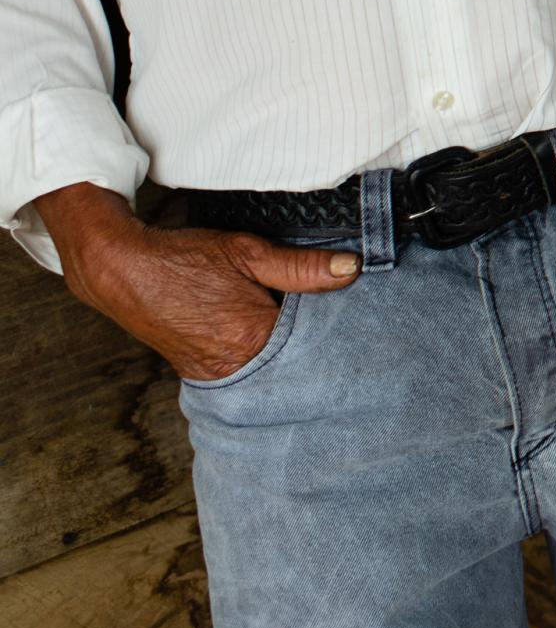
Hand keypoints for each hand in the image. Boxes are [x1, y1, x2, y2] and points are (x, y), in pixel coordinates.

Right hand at [40, 183, 357, 381]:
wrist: (122, 273)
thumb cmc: (184, 260)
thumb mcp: (247, 253)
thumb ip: (302, 266)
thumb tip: (352, 269)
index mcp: (252, 339)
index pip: (316, 344)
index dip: (341, 329)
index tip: (362, 319)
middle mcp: (235, 367)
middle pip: (297, 362)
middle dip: (320, 345)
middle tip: (343, 324)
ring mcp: (216, 375)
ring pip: (274, 367)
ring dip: (293, 350)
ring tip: (311, 327)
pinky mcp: (203, 373)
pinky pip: (249, 369)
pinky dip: (267, 354)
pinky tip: (277, 335)